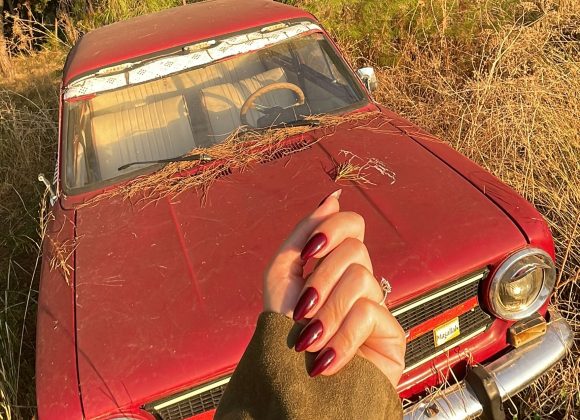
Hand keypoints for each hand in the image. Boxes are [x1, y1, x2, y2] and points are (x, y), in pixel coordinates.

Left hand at [263, 190, 405, 385]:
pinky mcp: (391, 334)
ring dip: (326, 312)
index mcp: (334, 264)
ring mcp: (376, 306)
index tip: (308, 254)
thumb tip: (334, 197)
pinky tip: (326, 361)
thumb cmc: (282, 331)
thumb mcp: (281, 276)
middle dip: (319, 279)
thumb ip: (304, 234)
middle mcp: (358, 280)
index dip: (332, 230)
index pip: (352, 224)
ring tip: (309, 340)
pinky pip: (369, 314)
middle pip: (354, 250)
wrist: (291, 385)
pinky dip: (340, 339)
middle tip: (302, 309)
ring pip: (360, 278)